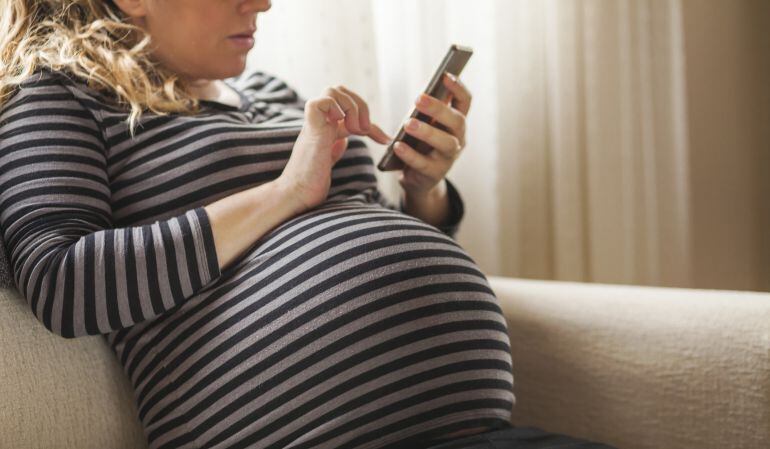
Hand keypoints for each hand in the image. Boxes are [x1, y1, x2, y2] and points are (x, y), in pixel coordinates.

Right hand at [279, 85, 390, 213]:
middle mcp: (320, 122)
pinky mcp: (311, 129)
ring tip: (356, 130)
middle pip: (340, 91)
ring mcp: (314, 124)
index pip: (351, 112)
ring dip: (352, 106)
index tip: (385, 140)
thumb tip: (344, 140)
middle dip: (360, 105)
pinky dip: (336, 108)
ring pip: (332, 90)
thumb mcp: (328, 162)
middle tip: (365, 130)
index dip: (372, 124)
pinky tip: (342, 126)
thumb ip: (334, 148)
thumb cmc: (310, 183)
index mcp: (325, 128)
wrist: (296, 195)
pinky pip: (320, 101)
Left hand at [394, 72, 471, 197]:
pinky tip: (397, 146)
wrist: (418, 179)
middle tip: (418, 98)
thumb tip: (421, 93)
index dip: (458, 88)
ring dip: (427, 132)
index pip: (465, 101)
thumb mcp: (426, 125)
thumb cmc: (421, 144)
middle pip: (456, 121)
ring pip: (446, 143)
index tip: (445, 75)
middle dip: (439, 108)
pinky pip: (424, 164)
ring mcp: (449, 158)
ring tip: (408, 124)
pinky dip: (410, 154)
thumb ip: (426, 111)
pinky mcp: (435, 174)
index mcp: (457, 122)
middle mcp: (458, 138)